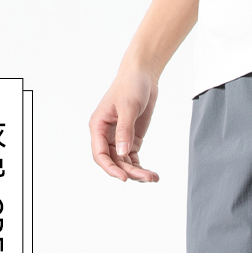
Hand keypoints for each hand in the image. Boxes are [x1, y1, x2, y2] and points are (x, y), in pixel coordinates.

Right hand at [89, 63, 159, 182]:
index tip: (124, 178)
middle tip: (146, 178)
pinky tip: (153, 175)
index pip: (100, 154)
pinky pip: (133, 159)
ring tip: (153, 178)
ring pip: (124, 163)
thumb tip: (122, 153)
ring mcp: (119, 139)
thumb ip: (125, 130)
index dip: (110, 168)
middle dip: (128, 172)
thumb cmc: (131, 85)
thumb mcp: (128, 107)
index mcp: (98, 126)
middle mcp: (106, 135)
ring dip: (137, 173)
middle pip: (114, 162)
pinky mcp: (131, 140)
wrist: (143, 75)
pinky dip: (142, 168)